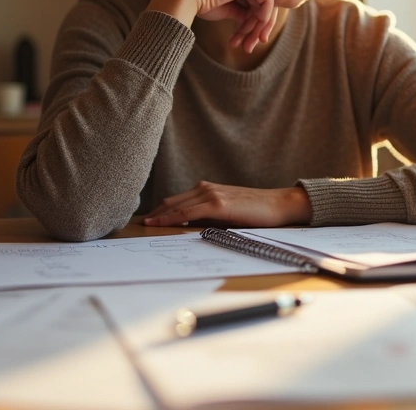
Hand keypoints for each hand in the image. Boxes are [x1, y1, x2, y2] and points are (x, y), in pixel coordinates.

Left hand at [142, 181, 311, 227]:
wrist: (278, 205)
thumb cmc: (256, 212)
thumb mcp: (227, 213)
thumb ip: (208, 216)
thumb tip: (188, 226)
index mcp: (207, 190)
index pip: (177, 200)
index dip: (159, 210)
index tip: (145, 219)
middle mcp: (206, 188)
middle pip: (172, 201)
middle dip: (154, 212)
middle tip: (137, 224)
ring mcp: (211, 194)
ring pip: (177, 206)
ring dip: (158, 215)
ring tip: (143, 225)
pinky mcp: (218, 204)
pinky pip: (188, 212)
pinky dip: (172, 218)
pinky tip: (160, 223)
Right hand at [147, 0, 276, 52]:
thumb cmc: (197, 3)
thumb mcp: (223, 8)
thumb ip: (239, 10)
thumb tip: (251, 20)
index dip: (249, 21)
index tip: (242, 40)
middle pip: (259, 0)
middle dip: (255, 27)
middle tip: (249, 47)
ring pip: (264, 3)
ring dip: (257, 27)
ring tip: (247, 46)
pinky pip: (267, 0)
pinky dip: (263, 18)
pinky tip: (252, 31)